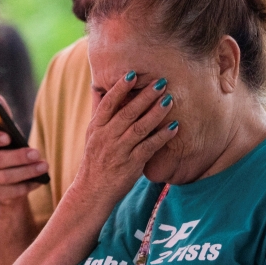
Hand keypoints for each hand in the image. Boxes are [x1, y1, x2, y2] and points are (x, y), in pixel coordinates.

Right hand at [0, 129, 48, 202]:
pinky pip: (12, 192)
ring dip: (27, 172)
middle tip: (36, 154)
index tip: (8, 137)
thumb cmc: (9, 147)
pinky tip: (40, 180)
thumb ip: (3, 116)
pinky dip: (28, 185)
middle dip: (18, 157)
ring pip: (5, 177)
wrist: (11, 176)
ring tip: (44, 166)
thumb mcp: (8, 131)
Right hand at [74, 72, 177, 202]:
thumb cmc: (94, 159)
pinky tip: (174, 127)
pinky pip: (149, 148)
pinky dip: (162, 137)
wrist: (92, 191)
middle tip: (161, 82)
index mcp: (96, 127)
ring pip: (139, 129)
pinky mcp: (131, 165)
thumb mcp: (91, 134)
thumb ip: (98, 110)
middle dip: (144, 96)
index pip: (108, 104)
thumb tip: (98, 86)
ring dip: (156, 114)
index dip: (120, 88)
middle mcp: (107, 137)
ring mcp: (119, 151)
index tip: (133, 73)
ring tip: (169, 100)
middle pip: (127, 113)